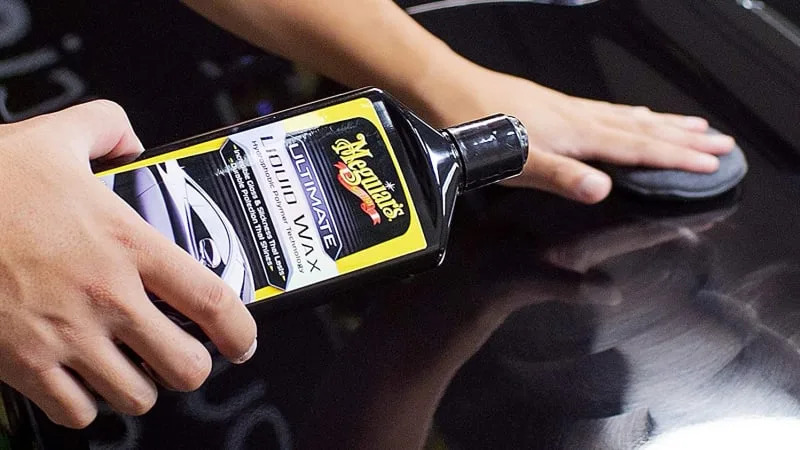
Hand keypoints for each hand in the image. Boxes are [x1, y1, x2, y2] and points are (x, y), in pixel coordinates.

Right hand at [0, 101, 256, 427]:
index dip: (240, 330)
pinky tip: (81, 380)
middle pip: (185, 366)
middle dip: (191, 366)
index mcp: (128, 244)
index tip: (242, 341)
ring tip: (131, 365)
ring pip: (136, 397)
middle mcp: (108, 297)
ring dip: (141, 385)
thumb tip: (133, 144)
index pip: (211, 300)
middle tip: (180, 352)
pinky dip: (86, 404)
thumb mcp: (59, 135)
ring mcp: (67, 336)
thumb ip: (108, 129)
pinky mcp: (24, 365)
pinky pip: (77, 412)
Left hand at [412, 64, 736, 203]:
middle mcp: (577, 117)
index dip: (677, 158)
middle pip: (643, 128)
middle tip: (721, 143)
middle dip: (684, 139)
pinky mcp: (551, 105)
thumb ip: (560, 176)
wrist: (443, 90)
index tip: (711, 163)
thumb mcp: (516, 161)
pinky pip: (606, 110)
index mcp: (575, 134)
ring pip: (627, 116)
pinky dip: (630, 114)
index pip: (638, 148)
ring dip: (663, 124)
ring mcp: (565, 108)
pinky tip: (629, 114)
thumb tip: (603, 190)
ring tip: (692, 126)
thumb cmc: (474, 127)